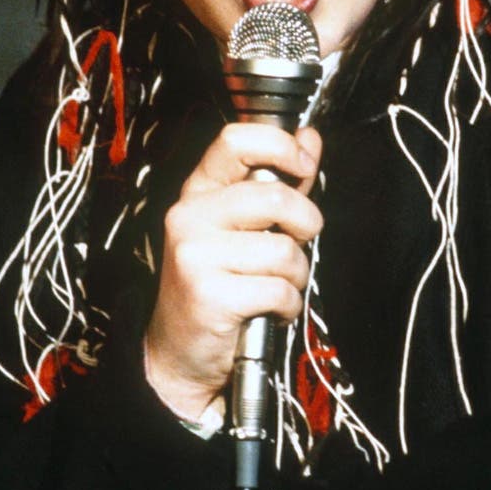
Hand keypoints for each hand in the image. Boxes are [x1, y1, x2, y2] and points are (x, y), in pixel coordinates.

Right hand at [143, 124, 322, 421]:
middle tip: (299, 243)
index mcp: (199, 192)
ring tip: (278, 286)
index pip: (235, 140)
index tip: (304, 165)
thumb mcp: (244, 227)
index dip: (281, 145)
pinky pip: (279, 289)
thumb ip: (279, 182)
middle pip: (274, 197)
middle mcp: (190, 216)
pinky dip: (288, 306)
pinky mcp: (209, 293)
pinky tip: (271, 310)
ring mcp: (195, 254)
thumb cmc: (220, 284)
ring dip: (297, 276)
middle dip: (306, 224)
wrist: (180, 352)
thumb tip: (310, 138)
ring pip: (283, 250)